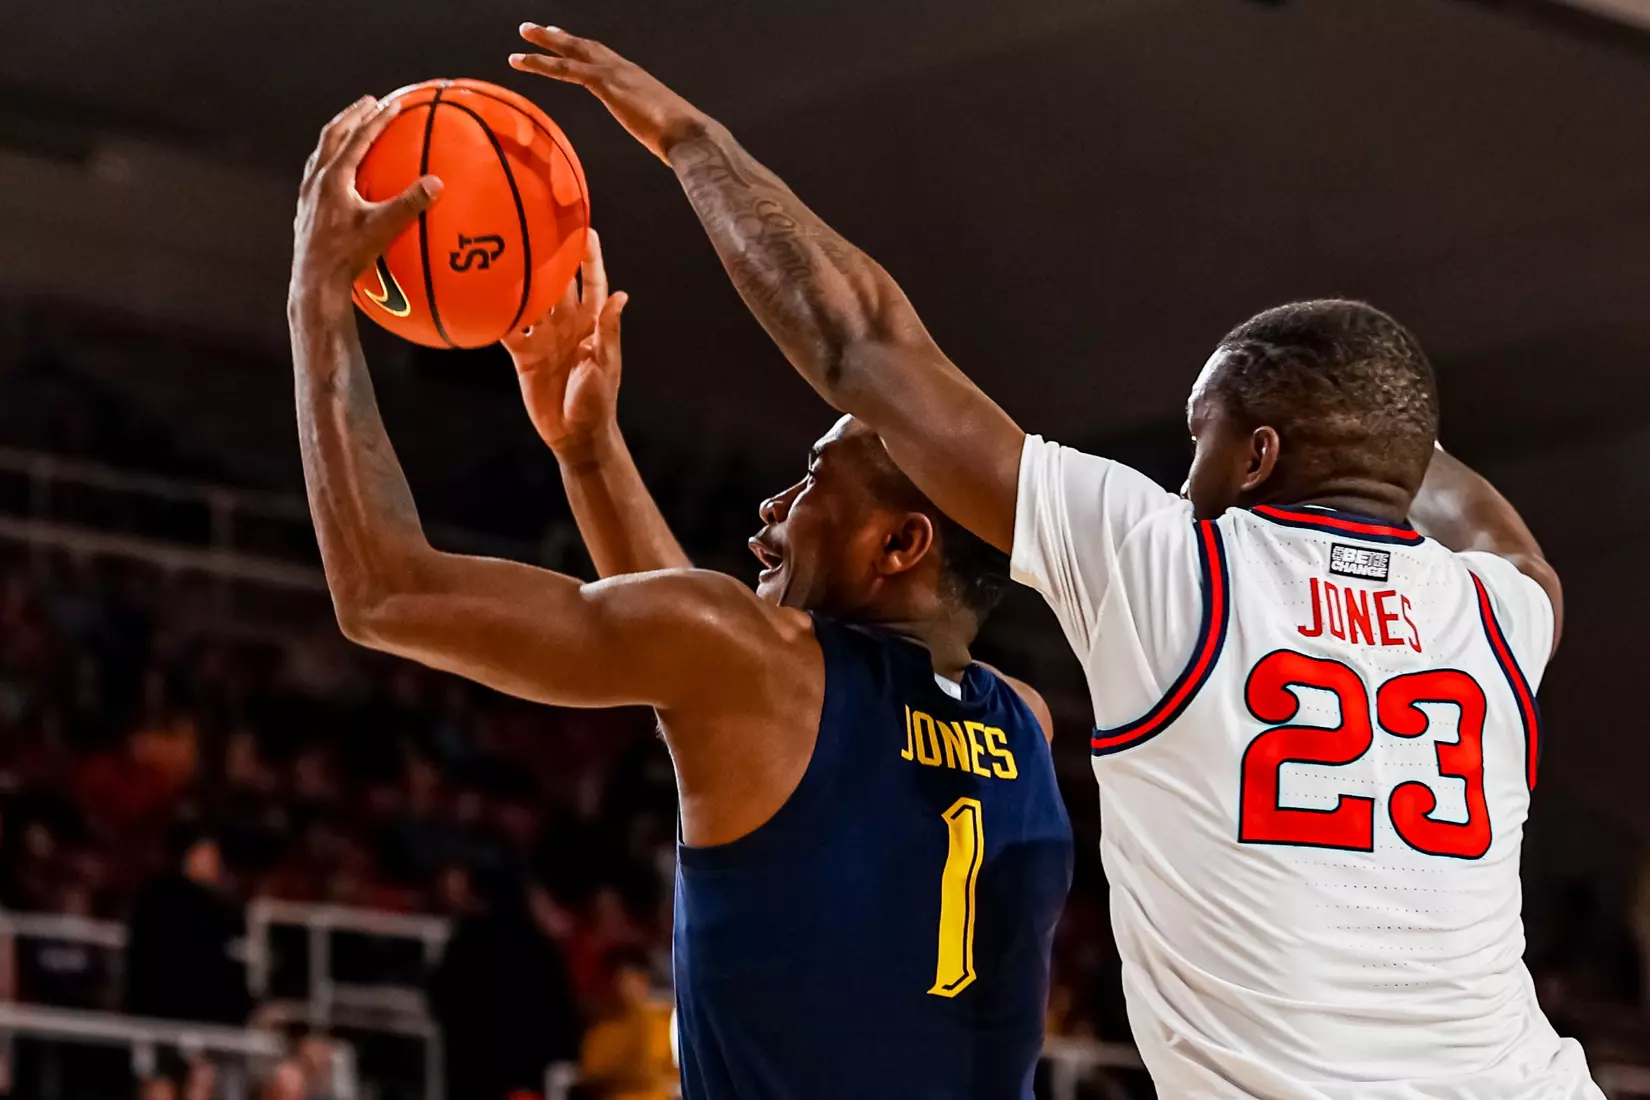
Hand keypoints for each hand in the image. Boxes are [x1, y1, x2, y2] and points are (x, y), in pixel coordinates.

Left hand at [289, 96, 442, 319]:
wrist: (315, 281)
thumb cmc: (349, 256)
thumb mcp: (383, 229)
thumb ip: (409, 204)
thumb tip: (437, 183)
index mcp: (334, 177)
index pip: (358, 138)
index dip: (378, 119)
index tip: (394, 102)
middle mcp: (317, 180)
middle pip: (333, 135)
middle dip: (352, 116)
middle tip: (369, 102)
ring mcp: (308, 194)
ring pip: (321, 151)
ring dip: (339, 135)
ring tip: (352, 128)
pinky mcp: (306, 209)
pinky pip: (318, 172)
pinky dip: (331, 159)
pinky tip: (340, 171)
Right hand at [503, 229, 627, 461]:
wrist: (574, 434)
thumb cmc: (596, 400)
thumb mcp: (604, 364)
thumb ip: (607, 330)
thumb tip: (620, 296)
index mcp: (591, 324)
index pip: (593, 283)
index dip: (590, 258)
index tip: (586, 230)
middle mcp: (566, 324)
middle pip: (558, 284)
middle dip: (550, 257)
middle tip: (537, 225)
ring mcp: (543, 336)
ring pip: (530, 300)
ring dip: (520, 280)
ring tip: (505, 251)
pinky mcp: (523, 354)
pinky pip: (509, 329)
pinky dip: (498, 315)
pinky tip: (482, 296)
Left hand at [509, 25, 706, 161]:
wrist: (690, 135)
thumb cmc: (682, 141)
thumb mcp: (664, 133)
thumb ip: (658, 132)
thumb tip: (668, 146)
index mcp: (637, 80)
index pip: (605, 59)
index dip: (583, 50)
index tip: (566, 41)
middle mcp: (625, 69)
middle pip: (586, 47)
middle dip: (560, 38)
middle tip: (537, 30)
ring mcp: (615, 73)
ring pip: (572, 51)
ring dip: (544, 42)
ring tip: (523, 33)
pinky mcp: (605, 83)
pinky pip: (565, 69)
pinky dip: (540, 63)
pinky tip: (521, 61)